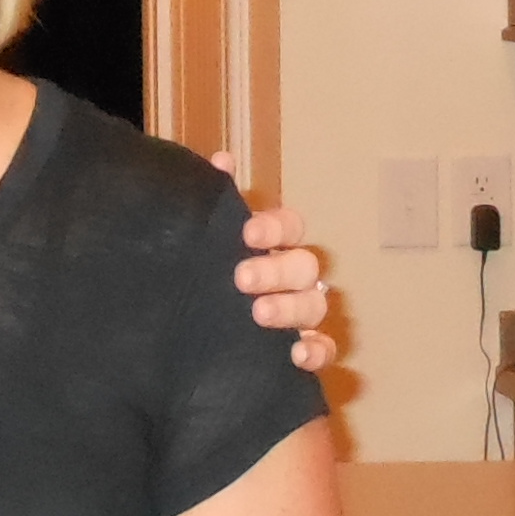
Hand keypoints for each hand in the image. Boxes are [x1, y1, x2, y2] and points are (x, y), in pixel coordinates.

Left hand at [212, 151, 338, 375]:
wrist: (189, 335)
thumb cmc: (207, 276)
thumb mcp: (205, 242)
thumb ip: (213, 203)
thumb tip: (221, 161)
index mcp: (272, 246)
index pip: (289, 227)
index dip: (274, 228)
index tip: (247, 234)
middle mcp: (293, 276)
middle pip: (304, 265)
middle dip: (276, 270)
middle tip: (242, 279)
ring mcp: (303, 313)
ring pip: (315, 305)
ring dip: (290, 307)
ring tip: (259, 314)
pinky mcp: (305, 349)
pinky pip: (325, 349)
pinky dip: (317, 351)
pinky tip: (296, 354)